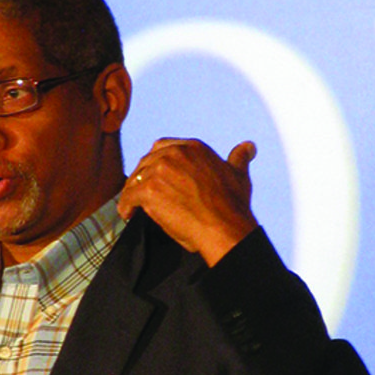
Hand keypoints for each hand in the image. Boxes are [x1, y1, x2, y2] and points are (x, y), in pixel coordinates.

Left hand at [118, 138, 258, 266]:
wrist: (225, 227)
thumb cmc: (232, 206)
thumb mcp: (237, 175)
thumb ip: (238, 159)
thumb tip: (248, 146)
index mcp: (193, 148)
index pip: (163, 147)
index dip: (156, 162)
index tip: (154, 176)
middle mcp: (174, 154)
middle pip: (146, 162)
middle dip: (141, 177)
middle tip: (140, 193)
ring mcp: (160, 171)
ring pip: (135, 179)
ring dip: (131, 192)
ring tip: (133, 206)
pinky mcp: (148, 190)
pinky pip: (128, 197)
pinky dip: (125, 206)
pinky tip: (128, 215)